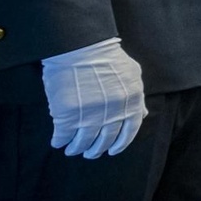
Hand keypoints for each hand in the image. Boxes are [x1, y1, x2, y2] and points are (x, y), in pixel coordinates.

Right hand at [40, 37, 147, 157]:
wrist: (80, 47)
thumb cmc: (107, 57)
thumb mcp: (132, 74)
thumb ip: (137, 96)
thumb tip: (143, 114)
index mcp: (131, 103)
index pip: (129, 131)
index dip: (120, 144)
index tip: (112, 151)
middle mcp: (113, 112)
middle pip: (105, 140)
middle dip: (96, 150)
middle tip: (89, 153)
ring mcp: (90, 115)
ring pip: (83, 141)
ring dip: (77, 148)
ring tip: (71, 150)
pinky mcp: (68, 115)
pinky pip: (63, 135)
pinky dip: (59, 141)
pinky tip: (57, 142)